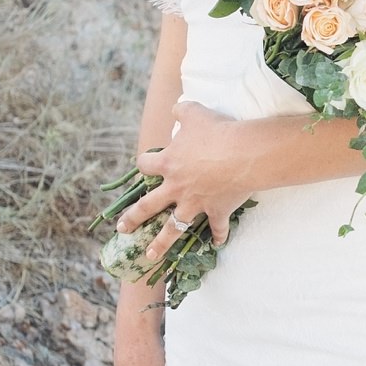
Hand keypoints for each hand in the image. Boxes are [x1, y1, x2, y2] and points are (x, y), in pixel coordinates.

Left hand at [121, 101, 260, 245]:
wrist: (244, 153)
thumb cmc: (216, 131)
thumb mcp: (194, 113)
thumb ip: (181, 111)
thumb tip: (176, 109)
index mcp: (168, 163)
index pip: (145, 165)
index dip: (142, 164)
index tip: (143, 166)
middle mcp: (176, 187)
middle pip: (148, 206)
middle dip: (133, 218)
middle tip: (122, 229)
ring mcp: (196, 203)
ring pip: (173, 228)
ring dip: (161, 243)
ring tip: (150, 256)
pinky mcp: (217, 211)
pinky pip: (217, 228)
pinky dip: (218, 236)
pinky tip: (218, 244)